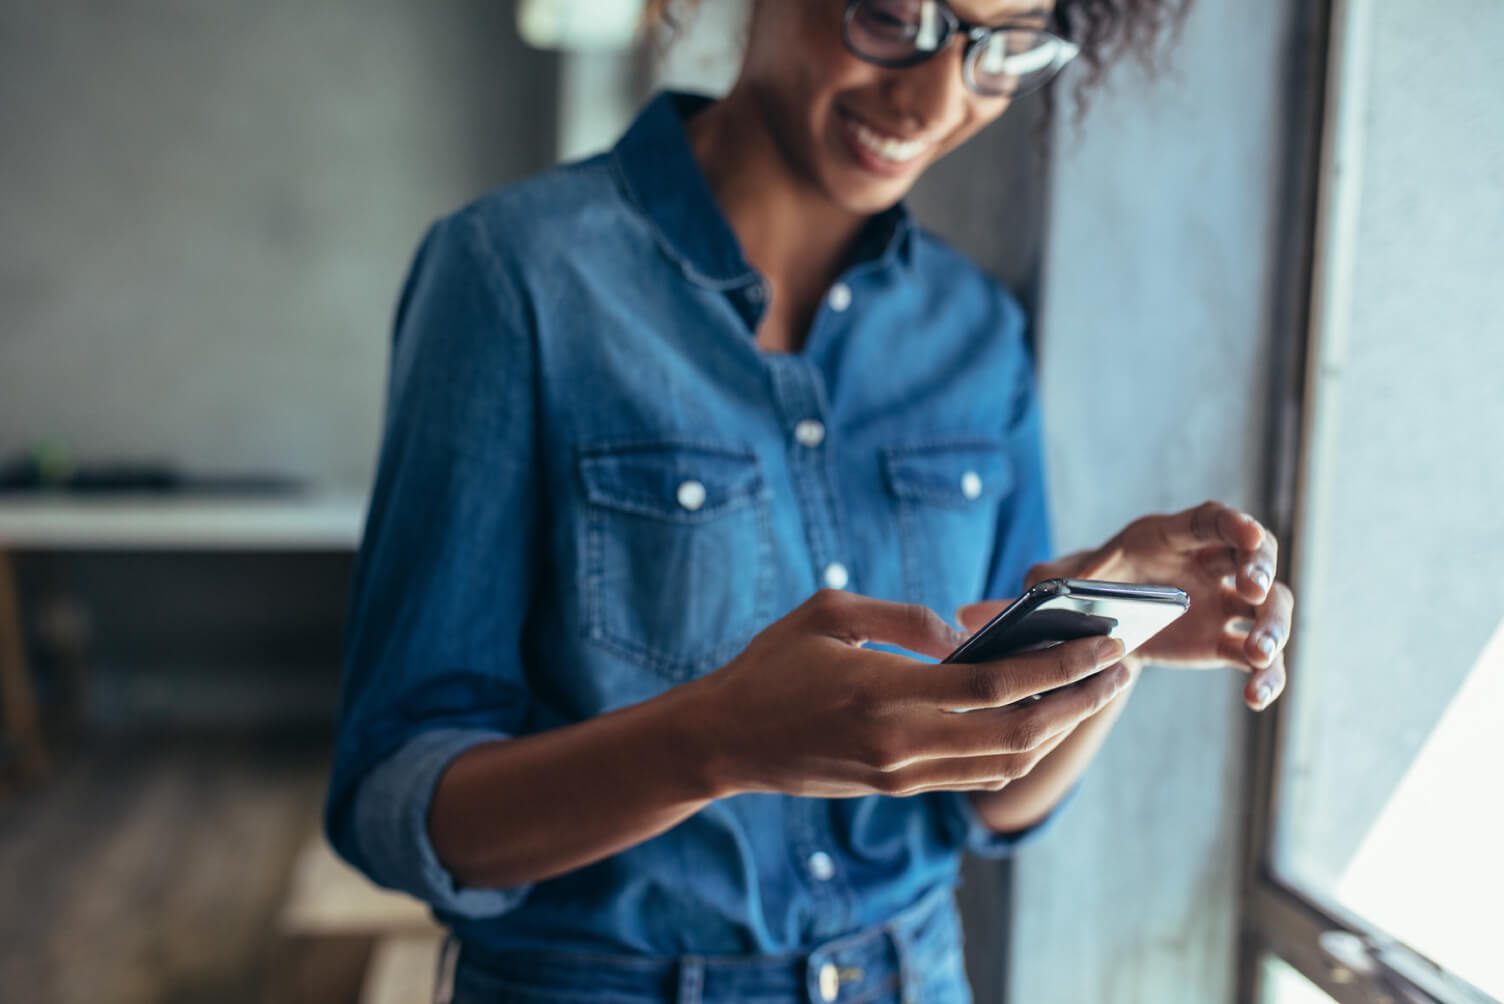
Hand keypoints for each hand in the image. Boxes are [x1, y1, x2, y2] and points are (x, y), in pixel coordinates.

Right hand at [683, 589, 1133, 798]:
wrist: (725, 741)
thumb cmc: (771, 665)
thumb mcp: (829, 612)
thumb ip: (903, 616)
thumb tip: (962, 635)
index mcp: (887, 694)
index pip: (998, 685)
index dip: (1060, 665)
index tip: (1104, 643)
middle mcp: (903, 744)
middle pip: (1019, 730)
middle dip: (1080, 700)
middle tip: (1121, 669)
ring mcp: (903, 774)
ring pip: (1005, 761)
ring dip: (1058, 729)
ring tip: (1091, 692)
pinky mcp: (898, 788)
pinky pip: (976, 775)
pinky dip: (1019, 750)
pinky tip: (1039, 721)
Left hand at [965, 501, 1294, 711]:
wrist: (1097, 620)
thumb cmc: (1078, 588)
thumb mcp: (1052, 585)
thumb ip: (1022, 593)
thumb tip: (967, 617)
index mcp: (1169, 536)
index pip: (1213, 520)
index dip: (1233, 526)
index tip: (1246, 537)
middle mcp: (1207, 564)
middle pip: (1256, 559)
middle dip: (1260, 573)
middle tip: (1250, 591)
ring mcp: (1224, 603)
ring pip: (1271, 608)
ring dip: (1271, 628)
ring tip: (1256, 653)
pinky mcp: (1227, 642)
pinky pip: (1261, 657)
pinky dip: (1266, 675)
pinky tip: (1255, 696)